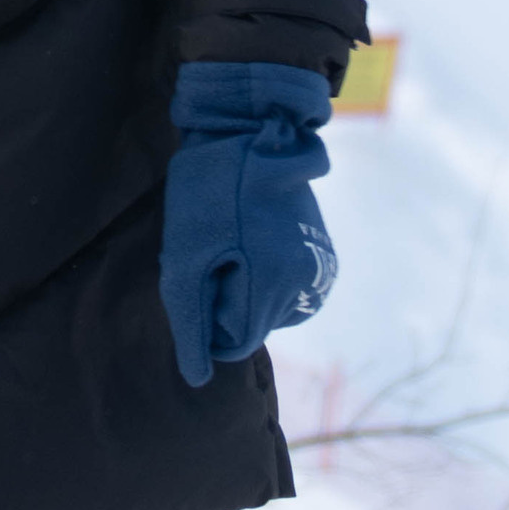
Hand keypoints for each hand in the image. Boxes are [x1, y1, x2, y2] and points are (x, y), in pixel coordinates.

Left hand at [158, 61, 336, 390]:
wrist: (251, 131)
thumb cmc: (210, 192)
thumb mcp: (186, 259)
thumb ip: (191, 322)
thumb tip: (196, 378)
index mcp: (276, 291)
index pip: (232, 342)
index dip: (205, 311)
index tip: (201, 268)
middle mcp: (309, 287)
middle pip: (251, 323)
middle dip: (224, 295)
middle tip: (213, 247)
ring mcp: (320, 269)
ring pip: (267, 305)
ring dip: (243, 282)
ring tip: (233, 236)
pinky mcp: (322, 253)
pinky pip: (283, 285)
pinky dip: (263, 269)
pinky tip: (252, 235)